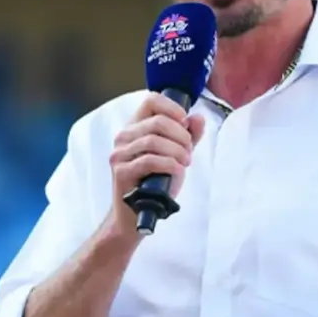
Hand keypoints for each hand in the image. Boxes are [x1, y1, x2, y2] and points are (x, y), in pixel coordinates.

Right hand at [107, 92, 204, 236]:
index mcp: (135, 127)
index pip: (151, 101)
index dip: (173, 108)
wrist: (137, 215)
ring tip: (184, 162)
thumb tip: (198, 118)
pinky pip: (149, 160)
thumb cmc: (155, 184)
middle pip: (157, 121)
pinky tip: (177, 170)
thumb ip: (188, 137)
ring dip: (177, 151)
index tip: (186, 123)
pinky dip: (169, 164)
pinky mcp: (121, 172)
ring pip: (154, 140)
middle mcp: (123, 137)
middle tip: (189, 151)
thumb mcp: (176, 156)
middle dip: (181, 136)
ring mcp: (119, 154)